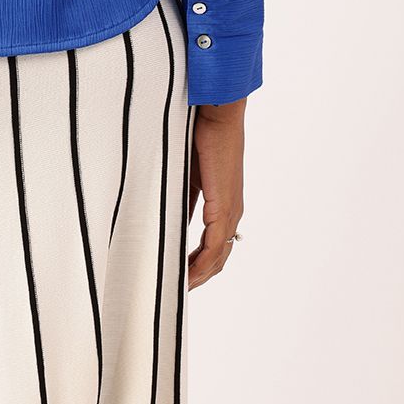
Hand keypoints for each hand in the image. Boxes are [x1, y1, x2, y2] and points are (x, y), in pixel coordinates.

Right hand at [186, 97, 245, 289]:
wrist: (218, 114)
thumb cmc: (204, 136)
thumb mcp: (189, 174)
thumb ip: (185, 197)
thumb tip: (171, 214)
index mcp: (225, 205)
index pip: (215, 246)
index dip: (199, 264)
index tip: (180, 276)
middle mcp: (231, 212)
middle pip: (219, 258)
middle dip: (199, 276)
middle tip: (178, 289)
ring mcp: (230, 210)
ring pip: (218, 256)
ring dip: (199, 274)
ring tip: (180, 287)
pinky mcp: (223, 206)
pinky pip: (214, 245)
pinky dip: (201, 262)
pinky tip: (187, 273)